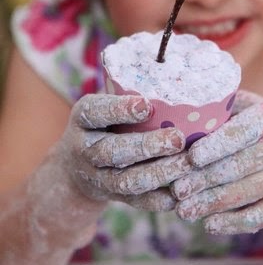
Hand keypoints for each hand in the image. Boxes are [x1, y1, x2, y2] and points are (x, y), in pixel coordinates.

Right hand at [56, 93, 191, 210]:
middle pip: (113, 151)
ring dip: (158, 174)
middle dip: (147, 146)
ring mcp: (96, 177)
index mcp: (83, 117)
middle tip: (178, 138)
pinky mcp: (112, 197)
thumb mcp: (104, 102)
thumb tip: (170, 62)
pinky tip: (181, 192)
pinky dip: (158, 199)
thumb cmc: (104, 122)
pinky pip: (135, 202)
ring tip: (187, 163)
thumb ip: (127, 88)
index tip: (147, 104)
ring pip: (125, 181)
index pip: (96, 112)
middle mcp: (85, 148)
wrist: (74, 167)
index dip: (120, 110)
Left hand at [171, 90, 262, 232]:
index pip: (242, 133)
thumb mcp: (255, 107)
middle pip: (242, 165)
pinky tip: (209, 224)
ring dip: (213, 203)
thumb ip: (227, 106)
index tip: (190, 158)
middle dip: (206, 179)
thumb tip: (186, 109)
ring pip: (248, 193)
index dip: (216, 146)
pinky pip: (261, 215)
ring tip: (184, 210)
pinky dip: (233, 222)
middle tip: (178, 190)